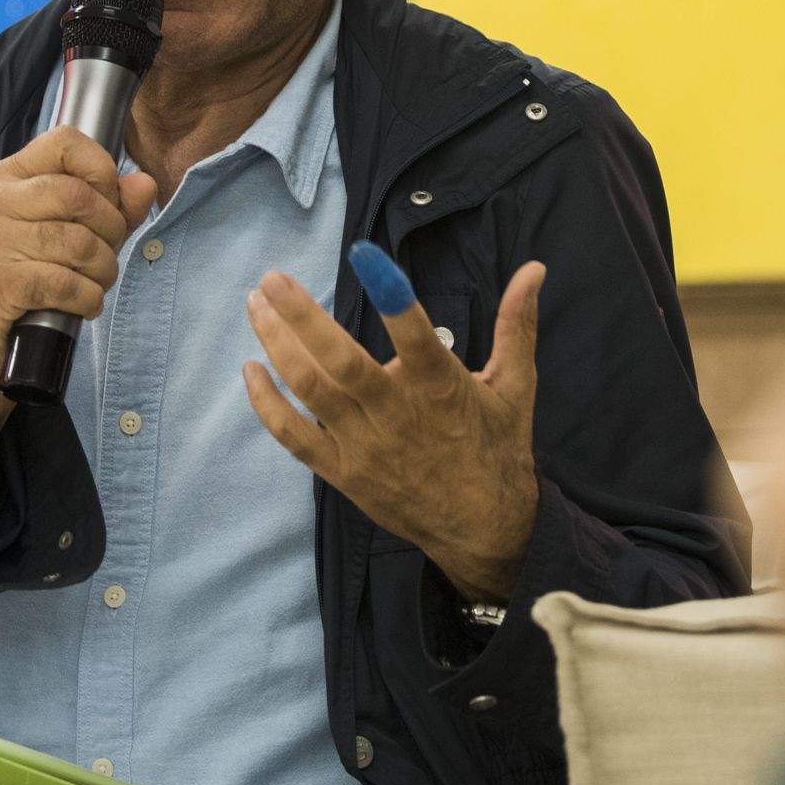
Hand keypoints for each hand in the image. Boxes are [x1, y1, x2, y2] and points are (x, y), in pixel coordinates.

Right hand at [0, 127, 158, 421]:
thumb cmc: (37, 273)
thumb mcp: (79, 231)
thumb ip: (115, 206)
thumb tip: (144, 184)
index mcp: (9, 176)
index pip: (65, 141)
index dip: (102, 171)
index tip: (107, 203)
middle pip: (78, 196)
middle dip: (111, 231)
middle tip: (106, 255)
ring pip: (77, 243)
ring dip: (103, 271)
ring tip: (95, 282)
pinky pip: (64, 282)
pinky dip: (87, 298)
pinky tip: (82, 304)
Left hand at [243, 249, 544, 602]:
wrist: (484, 530)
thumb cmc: (499, 449)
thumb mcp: (516, 387)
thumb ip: (517, 324)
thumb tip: (534, 268)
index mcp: (442, 390)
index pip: (416, 337)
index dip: (391, 296)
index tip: (364, 254)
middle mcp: (398, 417)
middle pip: (341, 363)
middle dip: (302, 316)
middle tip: (272, 278)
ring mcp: (365, 447)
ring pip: (311, 391)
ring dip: (277, 345)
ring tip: (255, 305)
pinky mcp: (342, 472)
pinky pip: (294, 437)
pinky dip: (267, 404)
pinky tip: (250, 369)